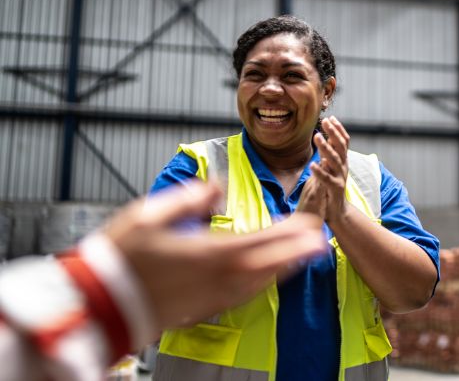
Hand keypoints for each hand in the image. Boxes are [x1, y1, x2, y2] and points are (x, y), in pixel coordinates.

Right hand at [103, 182, 326, 333]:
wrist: (99, 305)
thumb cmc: (119, 259)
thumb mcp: (147, 216)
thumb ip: (188, 198)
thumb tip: (216, 185)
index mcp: (209, 253)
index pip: (261, 240)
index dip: (290, 232)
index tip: (312, 224)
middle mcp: (218, 278)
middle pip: (270, 263)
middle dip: (298, 251)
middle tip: (322, 241)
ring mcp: (212, 297)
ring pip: (260, 282)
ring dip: (285, 268)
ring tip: (304, 256)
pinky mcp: (204, 310)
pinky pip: (244, 295)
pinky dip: (262, 283)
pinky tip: (268, 276)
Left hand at [310, 116, 351, 221]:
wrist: (338, 211)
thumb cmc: (332, 188)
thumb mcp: (332, 169)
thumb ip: (331, 155)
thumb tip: (328, 139)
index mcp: (343, 161)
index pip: (344, 142)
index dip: (338, 129)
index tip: (331, 118)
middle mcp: (344, 167)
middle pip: (341, 147)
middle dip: (333, 133)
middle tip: (325, 121)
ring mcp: (340, 177)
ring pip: (334, 160)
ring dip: (325, 148)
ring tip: (316, 137)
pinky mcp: (335, 189)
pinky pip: (326, 179)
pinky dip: (320, 171)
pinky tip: (312, 165)